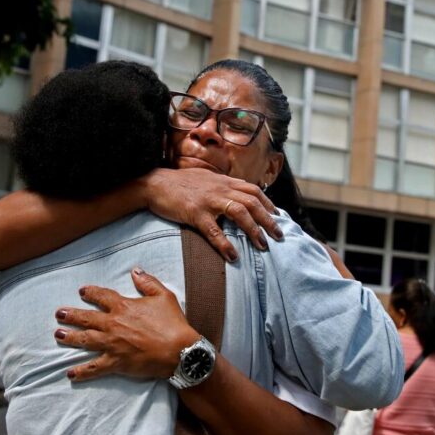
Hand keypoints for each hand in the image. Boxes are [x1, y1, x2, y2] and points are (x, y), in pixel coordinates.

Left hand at [54, 268, 200, 382]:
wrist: (179, 351)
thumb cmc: (173, 323)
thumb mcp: (164, 296)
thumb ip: (148, 283)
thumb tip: (135, 271)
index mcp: (123, 307)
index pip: (101, 296)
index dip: (90, 293)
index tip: (82, 291)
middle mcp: (113, 324)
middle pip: (86, 318)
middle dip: (71, 315)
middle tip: (59, 313)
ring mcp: (112, 344)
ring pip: (85, 340)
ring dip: (69, 337)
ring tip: (58, 335)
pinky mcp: (115, 363)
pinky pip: (94, 368)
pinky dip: (81, 372)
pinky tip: (70, 374)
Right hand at [141, 168, 282, 261]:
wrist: (155, 183)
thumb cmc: (180, 183)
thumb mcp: (206, 179)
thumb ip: (224, 186)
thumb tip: (240, 192)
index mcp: (224, 182)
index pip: (254, 190)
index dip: (268, 204)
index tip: (278, 217)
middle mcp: (220, 189)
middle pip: (253, 202)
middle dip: (269, 220)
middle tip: (279, 236)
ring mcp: (208, 201)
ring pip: (239, 213)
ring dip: (254, 230)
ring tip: (263, 246)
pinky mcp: (195, 213)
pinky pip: (214, 230)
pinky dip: (225, 244)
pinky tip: (233, 255)